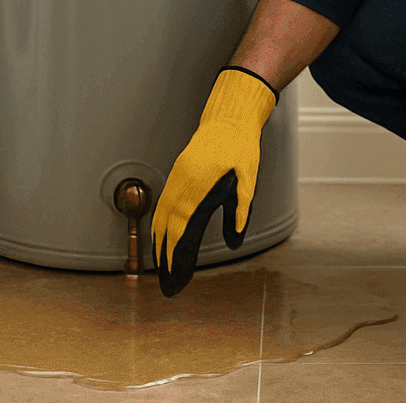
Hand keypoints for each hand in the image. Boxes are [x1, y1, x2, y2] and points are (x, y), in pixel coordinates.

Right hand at [151, 66, 276, 296]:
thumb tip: (234, 241)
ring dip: (159, 247)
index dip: (179, 262)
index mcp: (200, 192)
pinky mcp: (176, 176)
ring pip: (160, 220)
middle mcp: (182, 188)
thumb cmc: (239, 149)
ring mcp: (176, 181)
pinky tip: (160, 238)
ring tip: (161, 270)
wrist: (228, 119)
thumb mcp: (247, 181)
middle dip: (166, 263)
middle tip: (167, 287)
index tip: (177, 282)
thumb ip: (239, 211)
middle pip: (167, 233)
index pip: (184, 236)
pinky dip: (158, 227)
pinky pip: (161, 206)